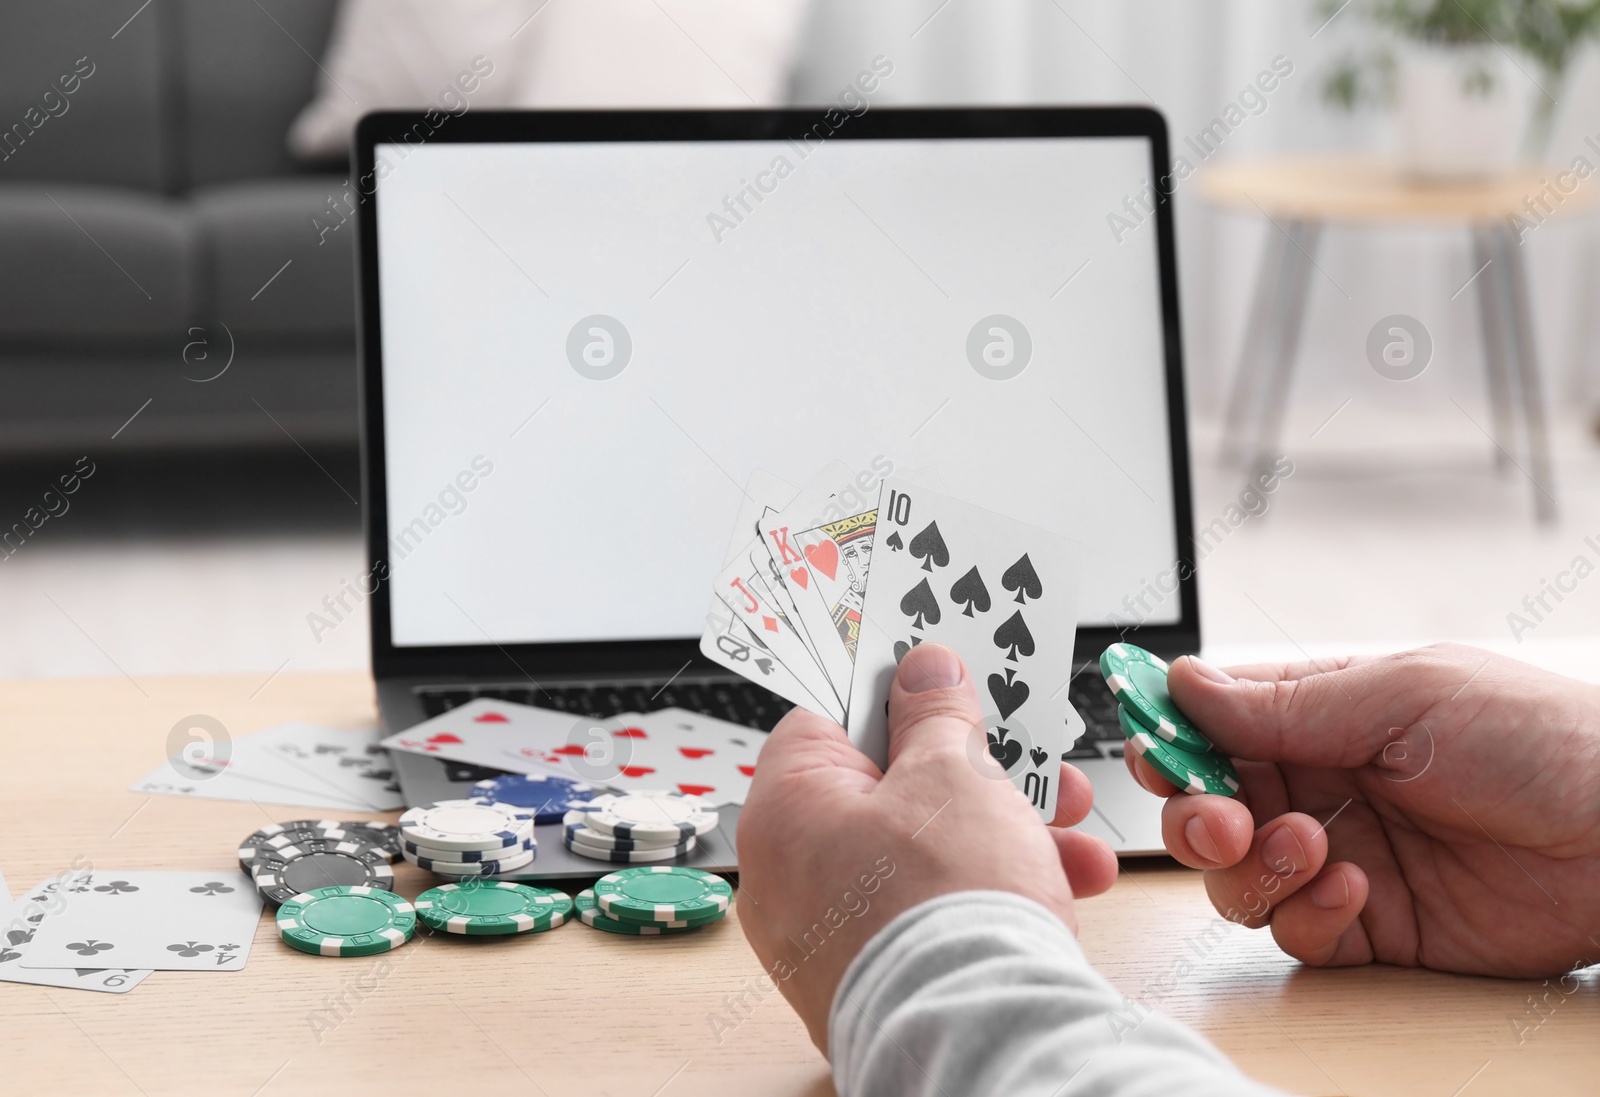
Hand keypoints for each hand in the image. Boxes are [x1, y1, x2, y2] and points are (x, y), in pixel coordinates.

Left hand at [737, 643, 1118, 1050]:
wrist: (978, 1037)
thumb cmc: (947, 903)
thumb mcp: (953, 774)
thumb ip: (936, 714)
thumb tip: (923, 670)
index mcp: (784, 809)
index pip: (827, 721)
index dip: (893, 696)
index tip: (944, 683)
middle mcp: (789, 877)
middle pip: (888, 791)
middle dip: (974, 774)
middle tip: (1029, 761)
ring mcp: (830, 938)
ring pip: (922, 856)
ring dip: (1003, 833)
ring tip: (1071, 831)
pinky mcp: (876, 981)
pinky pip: (931, 914)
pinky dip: (989, 894)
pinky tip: (1066, 885)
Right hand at [1129, 643, 1599, 975]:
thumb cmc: (1541, 739)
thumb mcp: (1402, 697)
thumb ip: (1283, 704)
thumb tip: (1184, 682)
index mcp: (1321, 715)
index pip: (1214, 725)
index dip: (1172, 737)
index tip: (1155, 748)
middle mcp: (1320, 787)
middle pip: (1207, 807)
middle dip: (1197, 814)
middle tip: (1223, 818)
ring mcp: (1342, 858)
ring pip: (1236, 876)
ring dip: (1252, 866)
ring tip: (1310, 848)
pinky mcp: (1373, 928)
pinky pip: (1296, 933)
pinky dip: (1306, 915)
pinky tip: (1352, 889)